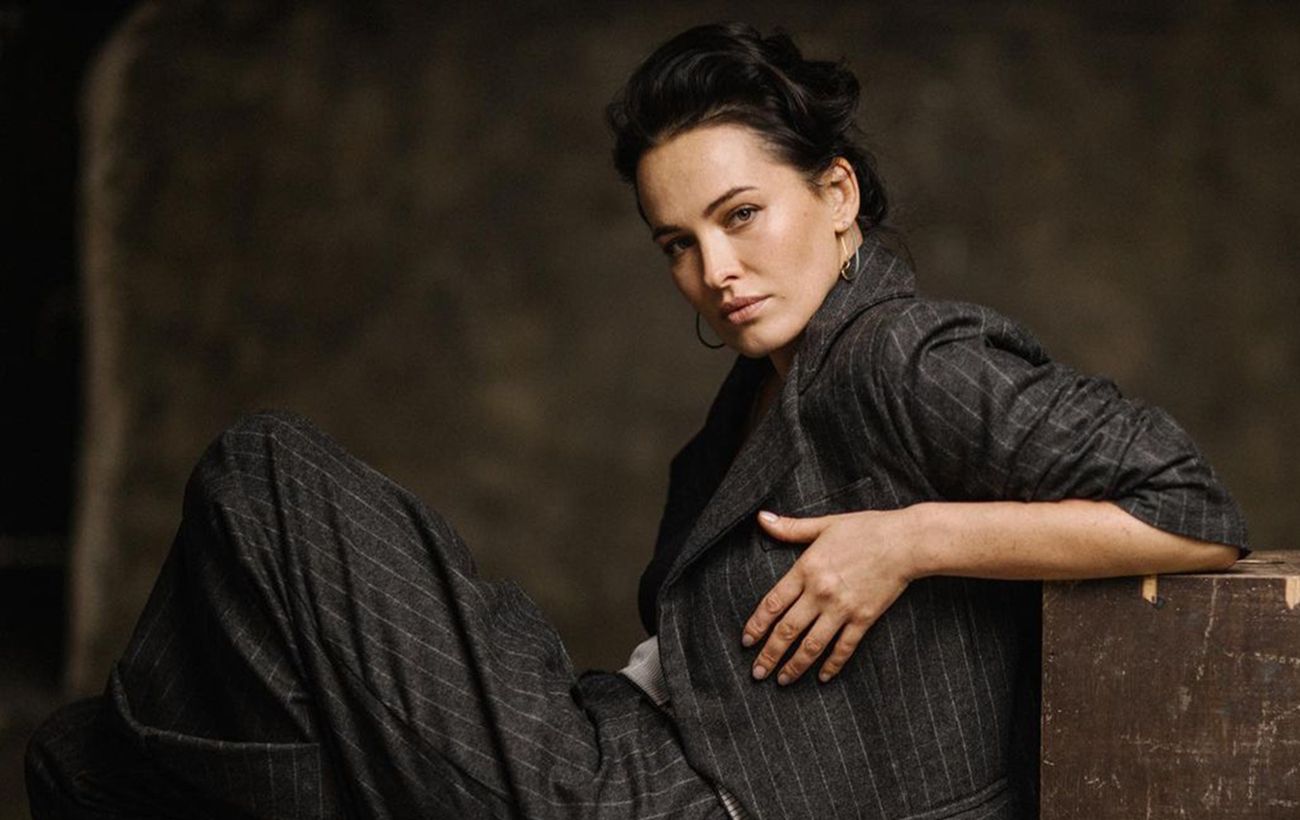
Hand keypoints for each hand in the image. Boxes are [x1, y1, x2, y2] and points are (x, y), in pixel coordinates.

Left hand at [742, 508, 918, 684]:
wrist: (905, 542)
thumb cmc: (865, 529)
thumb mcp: (825, 524)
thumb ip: (791, 527)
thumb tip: (762, 518)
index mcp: (806, 569)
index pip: (772, 604)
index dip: (757, 625)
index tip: (746, 641)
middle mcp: (820, 593)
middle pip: (787, 630)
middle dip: (769, 654)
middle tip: (757, 672)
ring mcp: (842, 609)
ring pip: (812, 645)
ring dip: (794, 665)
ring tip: (782, 680)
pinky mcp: (864, 619)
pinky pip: (844, 648)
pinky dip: (832, 665)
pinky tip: (823, 677)